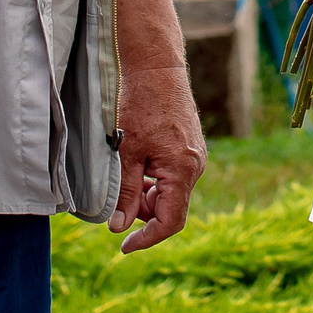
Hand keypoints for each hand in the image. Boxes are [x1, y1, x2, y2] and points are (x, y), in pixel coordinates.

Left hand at [109, 61, 204, 252]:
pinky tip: (136, 163)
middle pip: (170, 208)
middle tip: (117, 201)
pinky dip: (153, 179)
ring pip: (170, 192)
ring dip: (147, 195)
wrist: (157, 66)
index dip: (147, 238)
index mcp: (182, 170)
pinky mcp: (189, 147)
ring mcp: (194, 156)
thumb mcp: (126, 151)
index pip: (170, 221)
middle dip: (143, 213)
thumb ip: (126, 191)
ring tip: (124, 175)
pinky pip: (173, 175)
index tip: (124, 246)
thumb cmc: (140, 105)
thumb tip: (119, 226)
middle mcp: (195, 166)